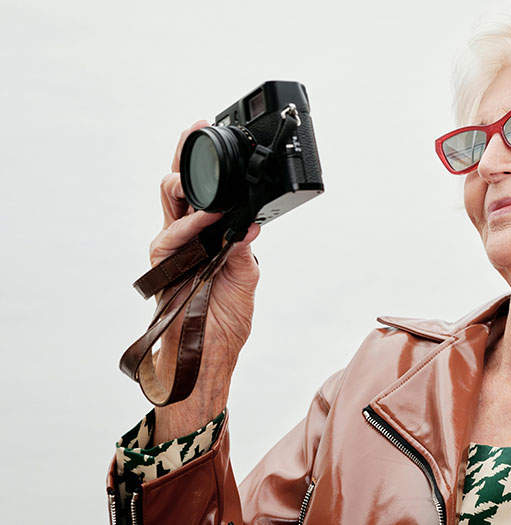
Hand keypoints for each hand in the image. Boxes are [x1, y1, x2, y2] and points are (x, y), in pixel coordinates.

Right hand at [151, 120, 260, 443]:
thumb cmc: (223, 324)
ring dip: (187, 188)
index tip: (209, 135)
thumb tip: (249, 221)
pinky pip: (170, 241)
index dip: (203, 167)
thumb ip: (242, 248)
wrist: (209, 358)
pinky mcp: (164, 270)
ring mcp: (172, 254)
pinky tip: (207, 219)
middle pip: (177, 190)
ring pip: (168, 208)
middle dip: (184, 158)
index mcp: (205, 240)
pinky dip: (189, 228)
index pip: (200, 195)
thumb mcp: (244, 279)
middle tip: (195, 130)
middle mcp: (185, 242)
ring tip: (207, 178)